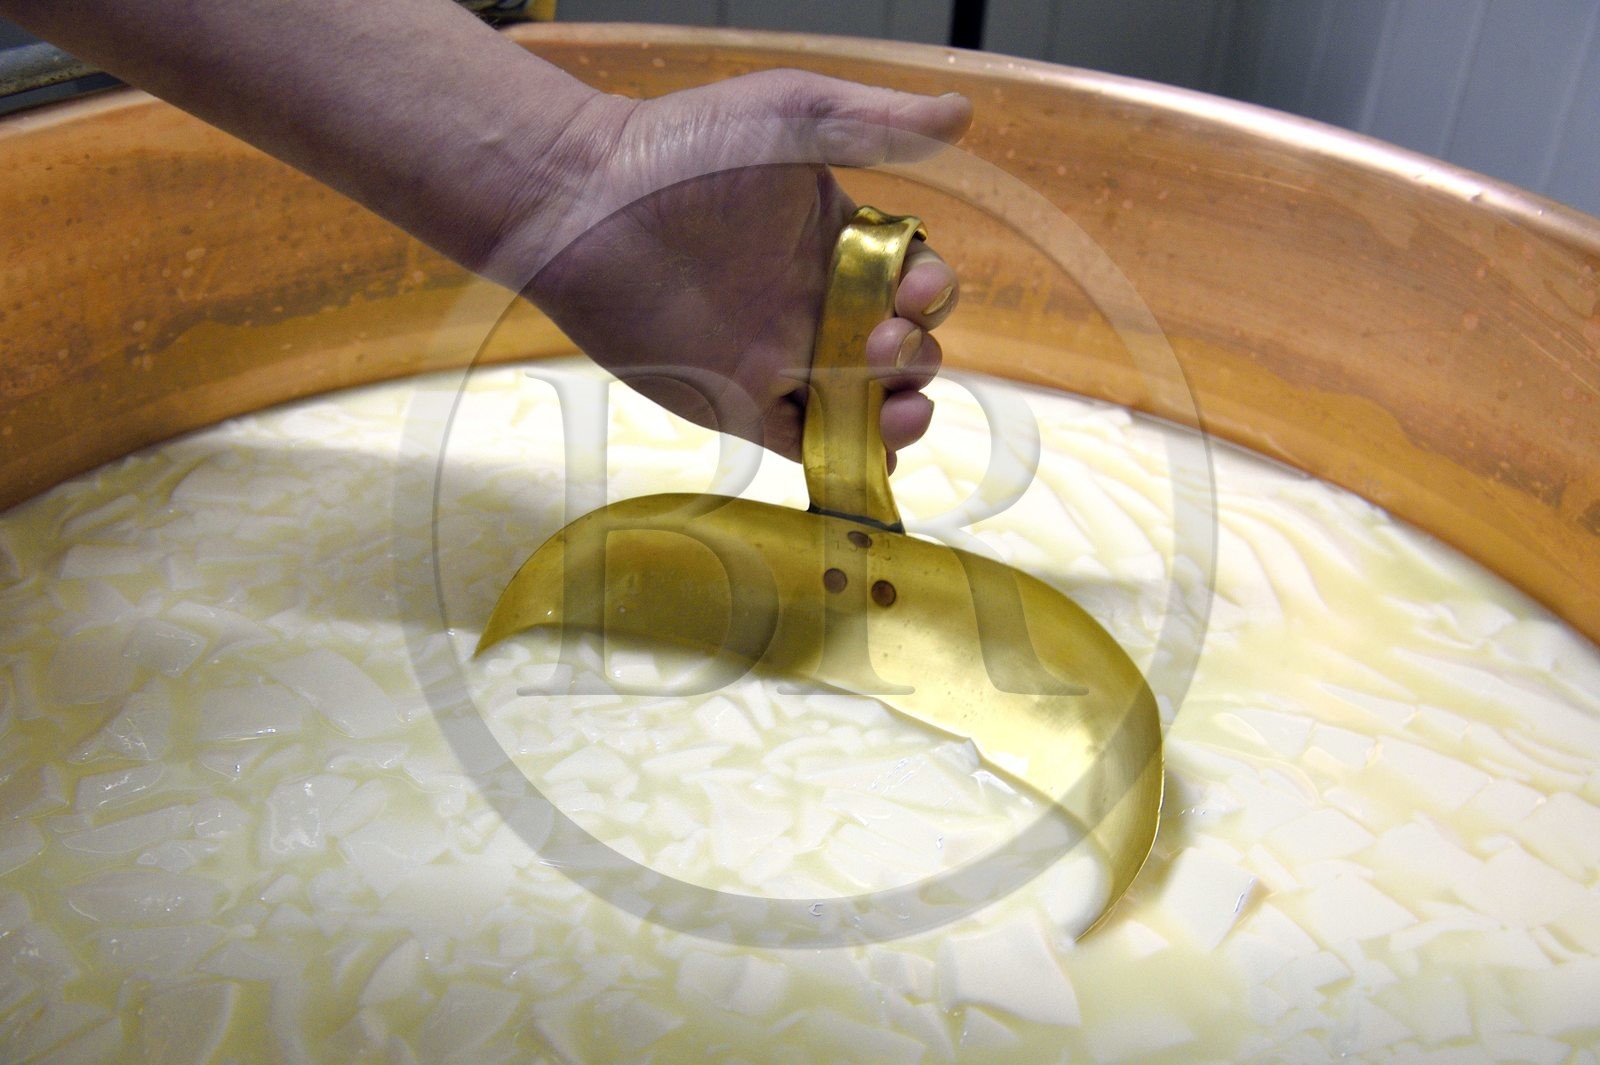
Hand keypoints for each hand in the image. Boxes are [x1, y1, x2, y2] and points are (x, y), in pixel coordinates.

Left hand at [511, 70, 972, 463]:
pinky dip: (849, 456)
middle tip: (881, 344)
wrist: (586, 205)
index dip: (931, 291)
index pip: (914, 280)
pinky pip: (811, 443)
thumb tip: (961, 112)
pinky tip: (873, 450)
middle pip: (902, 348)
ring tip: (896, 408)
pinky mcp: (745, 406)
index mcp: (840, 241)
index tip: (914, 291)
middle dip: (917, 355)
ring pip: (869, 404)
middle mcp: (820, 304)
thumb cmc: (684, 148)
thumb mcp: (789, 114)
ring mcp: (784, 359)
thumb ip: (874, 122)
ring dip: (901, 412)